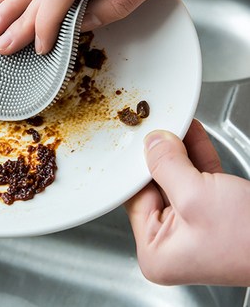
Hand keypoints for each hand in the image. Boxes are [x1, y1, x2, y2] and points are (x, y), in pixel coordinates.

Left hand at [125, 120, 249, 285]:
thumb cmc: (248, 242)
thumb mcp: (195, 196)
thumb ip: (167, 165)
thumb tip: (153, 143)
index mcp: (155, 249)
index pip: (135, 195)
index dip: (139, 165)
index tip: (140, 139)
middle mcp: (170, 240)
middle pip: (155, 184)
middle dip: (160, 153)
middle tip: (157, 126)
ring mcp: (192, 225)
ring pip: (177, 176)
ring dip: (179, 147)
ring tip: (173, 123)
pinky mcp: (213, 213)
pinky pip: (198, 177)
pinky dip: (196, 154)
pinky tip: (192, 133)